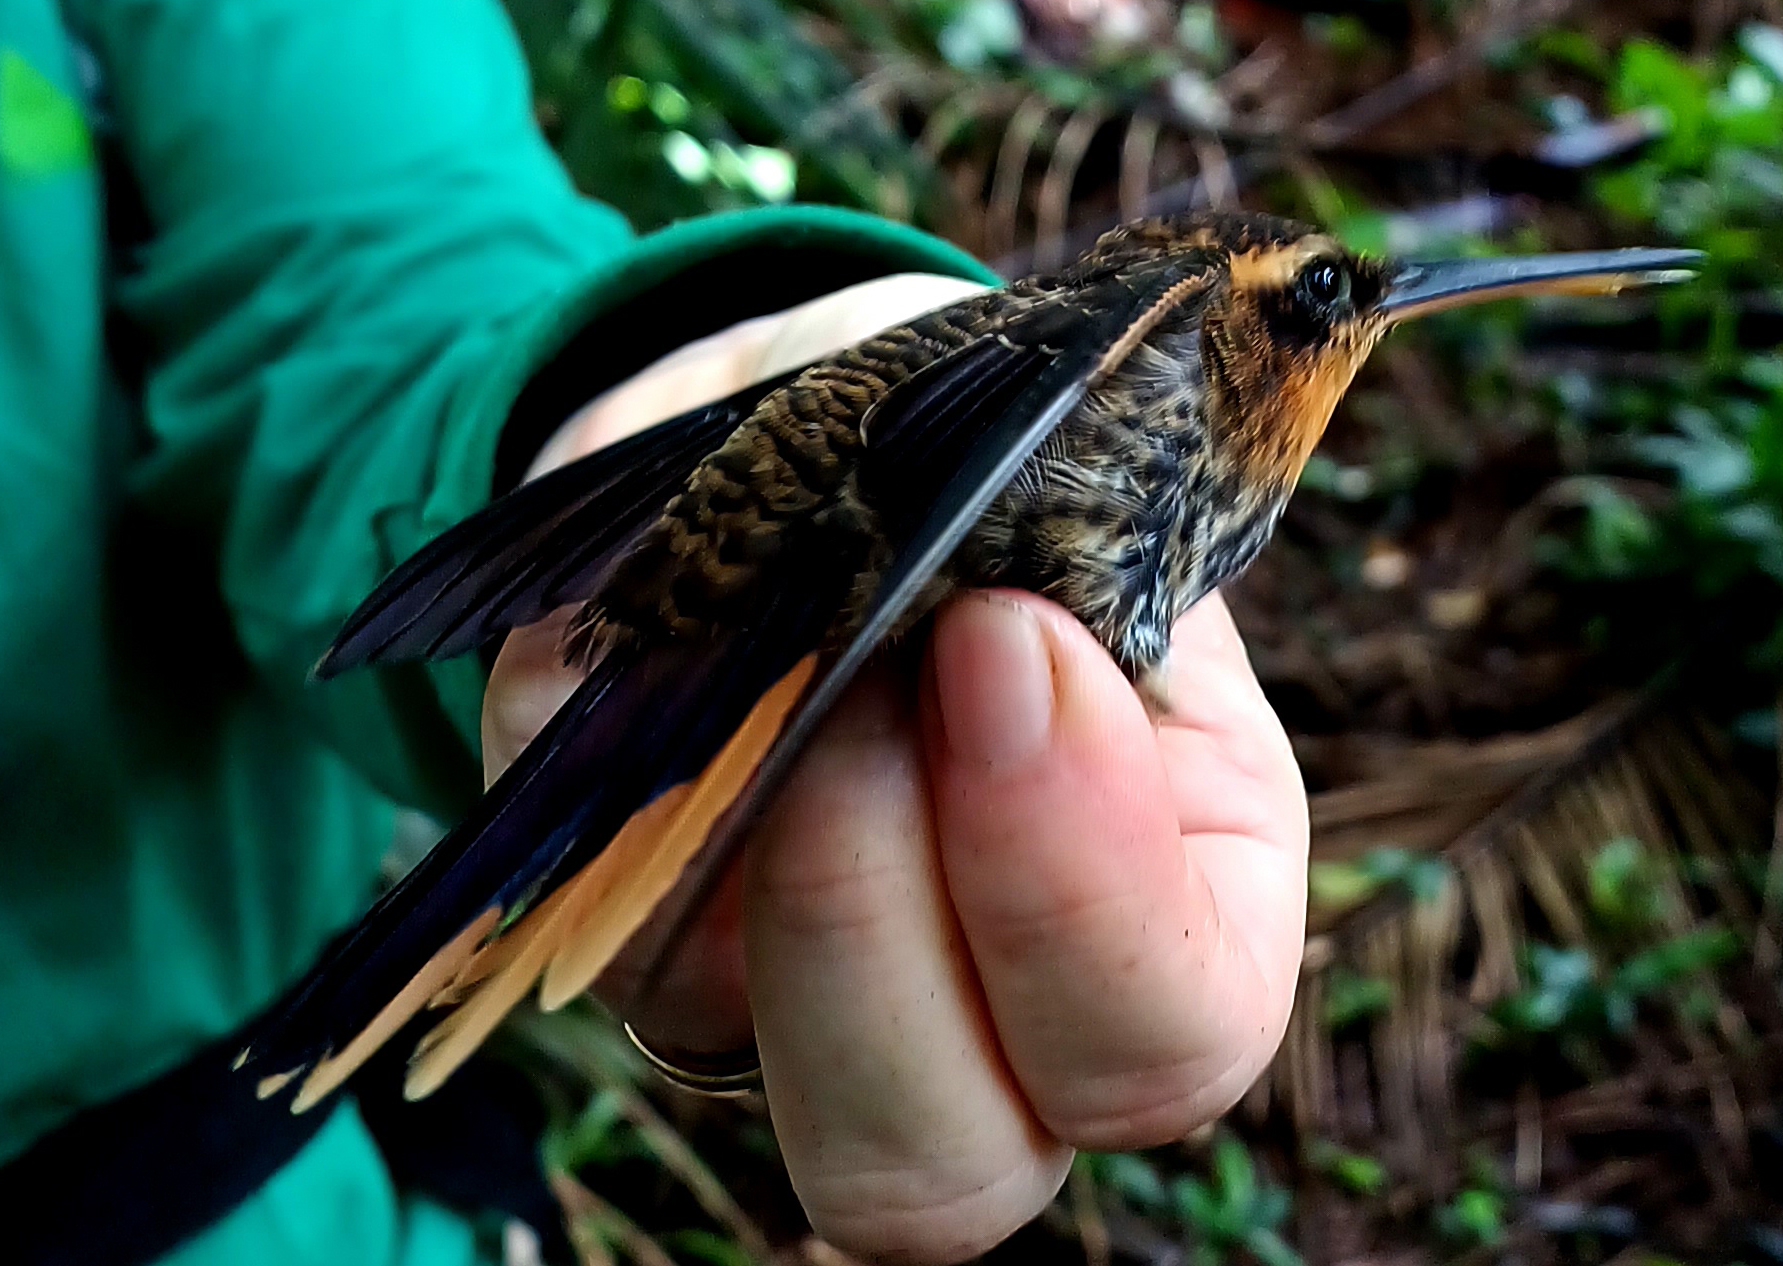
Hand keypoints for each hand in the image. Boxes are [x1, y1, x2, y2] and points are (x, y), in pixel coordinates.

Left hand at [482, 276, 1310, 1264]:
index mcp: (1181, 900)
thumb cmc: (1006, 445)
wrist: (844, 418)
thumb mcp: (1072, 461)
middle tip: (867, 685)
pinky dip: (619, 799)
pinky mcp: (651, 956)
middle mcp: (1000, 1016)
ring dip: (741, 882)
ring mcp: (810, 1013)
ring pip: (754, 1100)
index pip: (1172, 1032)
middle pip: (947, 1170)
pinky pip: (601, 942)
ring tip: (764, 668)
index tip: (1006, 638)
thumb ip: (1065, 534)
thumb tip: (997, 636)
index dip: (1078, 884)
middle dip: (878, 922)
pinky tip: (667, 653)